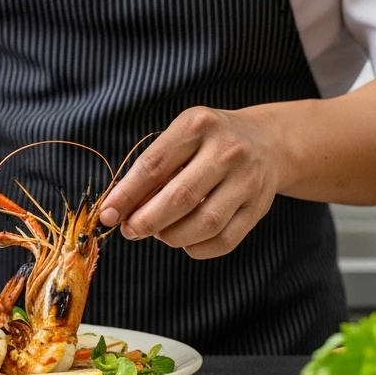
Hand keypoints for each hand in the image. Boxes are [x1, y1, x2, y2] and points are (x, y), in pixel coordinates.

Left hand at [97, 107, 285, 258]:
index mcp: (198, 126)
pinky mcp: (259, 207)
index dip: (126, 195)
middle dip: (146, 221)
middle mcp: (226, 151)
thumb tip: (120, 209)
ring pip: (204, 223)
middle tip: (130, 230)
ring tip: (159, 232)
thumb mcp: (181, 136)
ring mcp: (247, 180)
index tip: (108, 214)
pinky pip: (224, 240)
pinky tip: (185, 240)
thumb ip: (153, 168)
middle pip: (180, 198)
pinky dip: (196, 248)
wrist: (267, 141)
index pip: (154, 166)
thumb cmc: (209, 141)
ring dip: (171, 237)